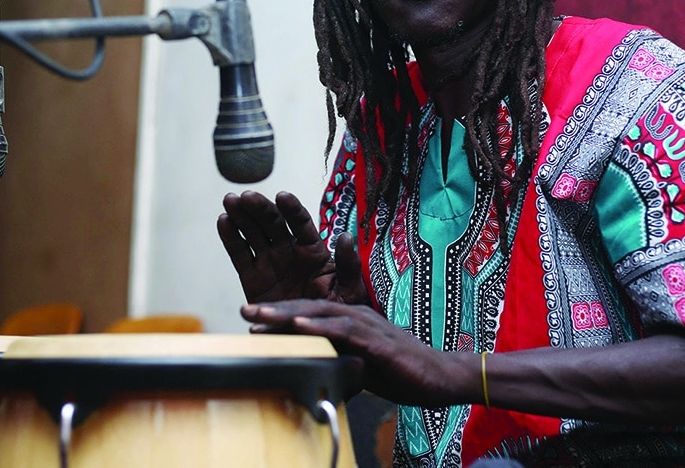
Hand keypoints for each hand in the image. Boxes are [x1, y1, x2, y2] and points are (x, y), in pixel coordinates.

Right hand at [217, 190, 368, 303]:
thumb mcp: (349, 292)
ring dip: (242, 215)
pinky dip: (231, 237)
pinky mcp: (252, 279)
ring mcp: (269, 263)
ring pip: (254, 233)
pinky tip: (223, 221)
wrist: (314, 342)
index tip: (282, 196)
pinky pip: (240, 254)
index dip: (292, 209)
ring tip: (230, 200)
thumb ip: (348, 266)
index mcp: (314, 251)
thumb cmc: (336, 315)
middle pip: (273, 223)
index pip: (301, 224)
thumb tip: (345, 237)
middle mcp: (290, 252)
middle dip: (260, 208)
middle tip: (247, 197)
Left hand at [241, 299, 471, 407]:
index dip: (279, 314)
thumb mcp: (361, 366)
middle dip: (274, 308)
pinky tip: (300, 326)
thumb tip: (311, 373)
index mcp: (351, 321)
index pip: (310, 314)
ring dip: (288, 313)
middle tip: (244, 310)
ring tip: (261, 315)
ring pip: (322, 313)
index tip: (250, 319)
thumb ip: (338, 362)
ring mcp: (368, 326)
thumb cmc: (402, 372)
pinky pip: (346, 330)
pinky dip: (320, 326)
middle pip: (309, 307)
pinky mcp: (379, 342)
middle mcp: (357, 316)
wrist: (441, 377)